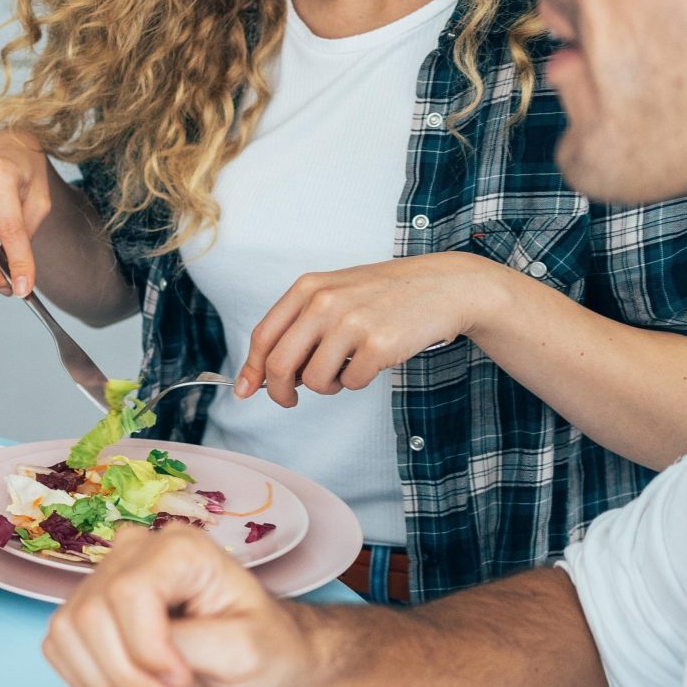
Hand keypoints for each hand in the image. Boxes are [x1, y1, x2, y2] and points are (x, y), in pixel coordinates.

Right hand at [43, 525, 315, 686]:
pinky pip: (57, 646)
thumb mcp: (246, 651)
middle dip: (126, 674)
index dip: (145, 647)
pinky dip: (87, 681)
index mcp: (178, 548)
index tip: (179, 681)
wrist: (249, 654)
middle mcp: (132, 552)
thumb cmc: (257, 646)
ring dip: (106, 683)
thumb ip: (194, 646)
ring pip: (66, 632)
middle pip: (91, 614)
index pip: (129, 591)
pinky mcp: (83, 608)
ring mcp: (102, 578)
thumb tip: (145, 655)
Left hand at [235, 254, 512, 406]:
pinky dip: (357, 381)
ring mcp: (351, 323)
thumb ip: (298, 327)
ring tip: (346, 367)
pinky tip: (373, 360)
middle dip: (279, 392)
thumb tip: (261, 375)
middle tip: (289, 400)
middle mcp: (324, 302)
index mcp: (307, 288)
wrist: (441, 286)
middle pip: (279, 365)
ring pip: (314, 381)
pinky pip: (350, 383)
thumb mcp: (334, 294)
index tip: (245, 390)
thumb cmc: (382, 295)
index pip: (263, 337)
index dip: (251, 369)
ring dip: (328, 385)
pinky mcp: (378, 344)